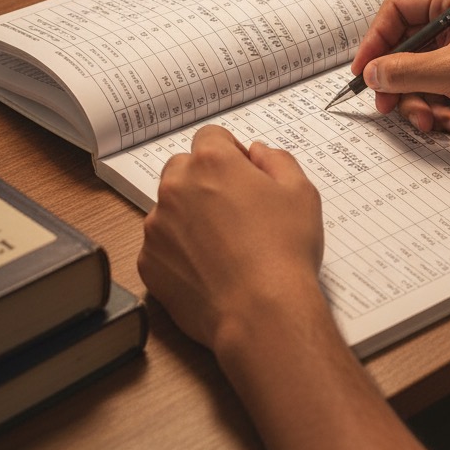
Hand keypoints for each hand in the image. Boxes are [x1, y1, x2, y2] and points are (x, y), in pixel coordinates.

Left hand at [138, 125, 323, 349]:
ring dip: (191, 215)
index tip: (246, 175)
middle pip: (184, 167)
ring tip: (225, 244)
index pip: (211, 137)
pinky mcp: (148, 262)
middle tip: (236, 208)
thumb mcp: (301, 192)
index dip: (231, 153)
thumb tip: (257, 153)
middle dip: (205, 179)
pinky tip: (210, 268)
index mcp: (212, 162)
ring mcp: (157, 226)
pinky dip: (180, 251)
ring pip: (170, 207)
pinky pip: (161, 245)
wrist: (261, 312)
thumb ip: (277, 160)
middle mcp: (176, 187)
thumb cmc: (285, 250)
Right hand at [351, 0, 449, 134]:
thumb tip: (372, 74)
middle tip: (388, 107)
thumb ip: (408, 71)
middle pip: (404, 47)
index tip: (364, 71)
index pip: (397, 10)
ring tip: (433, 122)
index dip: (375, 41)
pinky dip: (440, 108)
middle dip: (398, 82)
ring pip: (418, 74)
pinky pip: (437, 88)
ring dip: (421, 102)